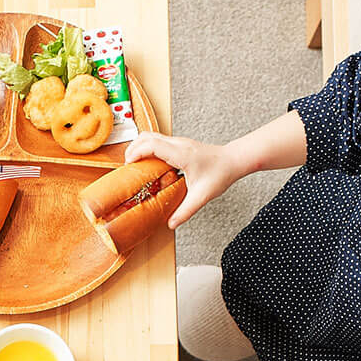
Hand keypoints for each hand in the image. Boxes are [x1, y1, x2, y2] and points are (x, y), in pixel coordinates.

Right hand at [127, 133, 243, 227]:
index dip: (136, 152)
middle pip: (147, 136)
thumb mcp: (202, 196)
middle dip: (133, 149)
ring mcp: (178, 142)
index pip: (152, 144)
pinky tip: (148, 164)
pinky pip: (157, 141)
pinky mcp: (179, 144)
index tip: (129, 165)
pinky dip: (147, 149)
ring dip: (139, 147)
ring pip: (151, 136)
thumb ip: (185, 211)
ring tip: (135, 165)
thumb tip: (170, 224)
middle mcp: (178, 144)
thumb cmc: (220, 174)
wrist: (232, 161)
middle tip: (128, 167)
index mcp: (181, 154)